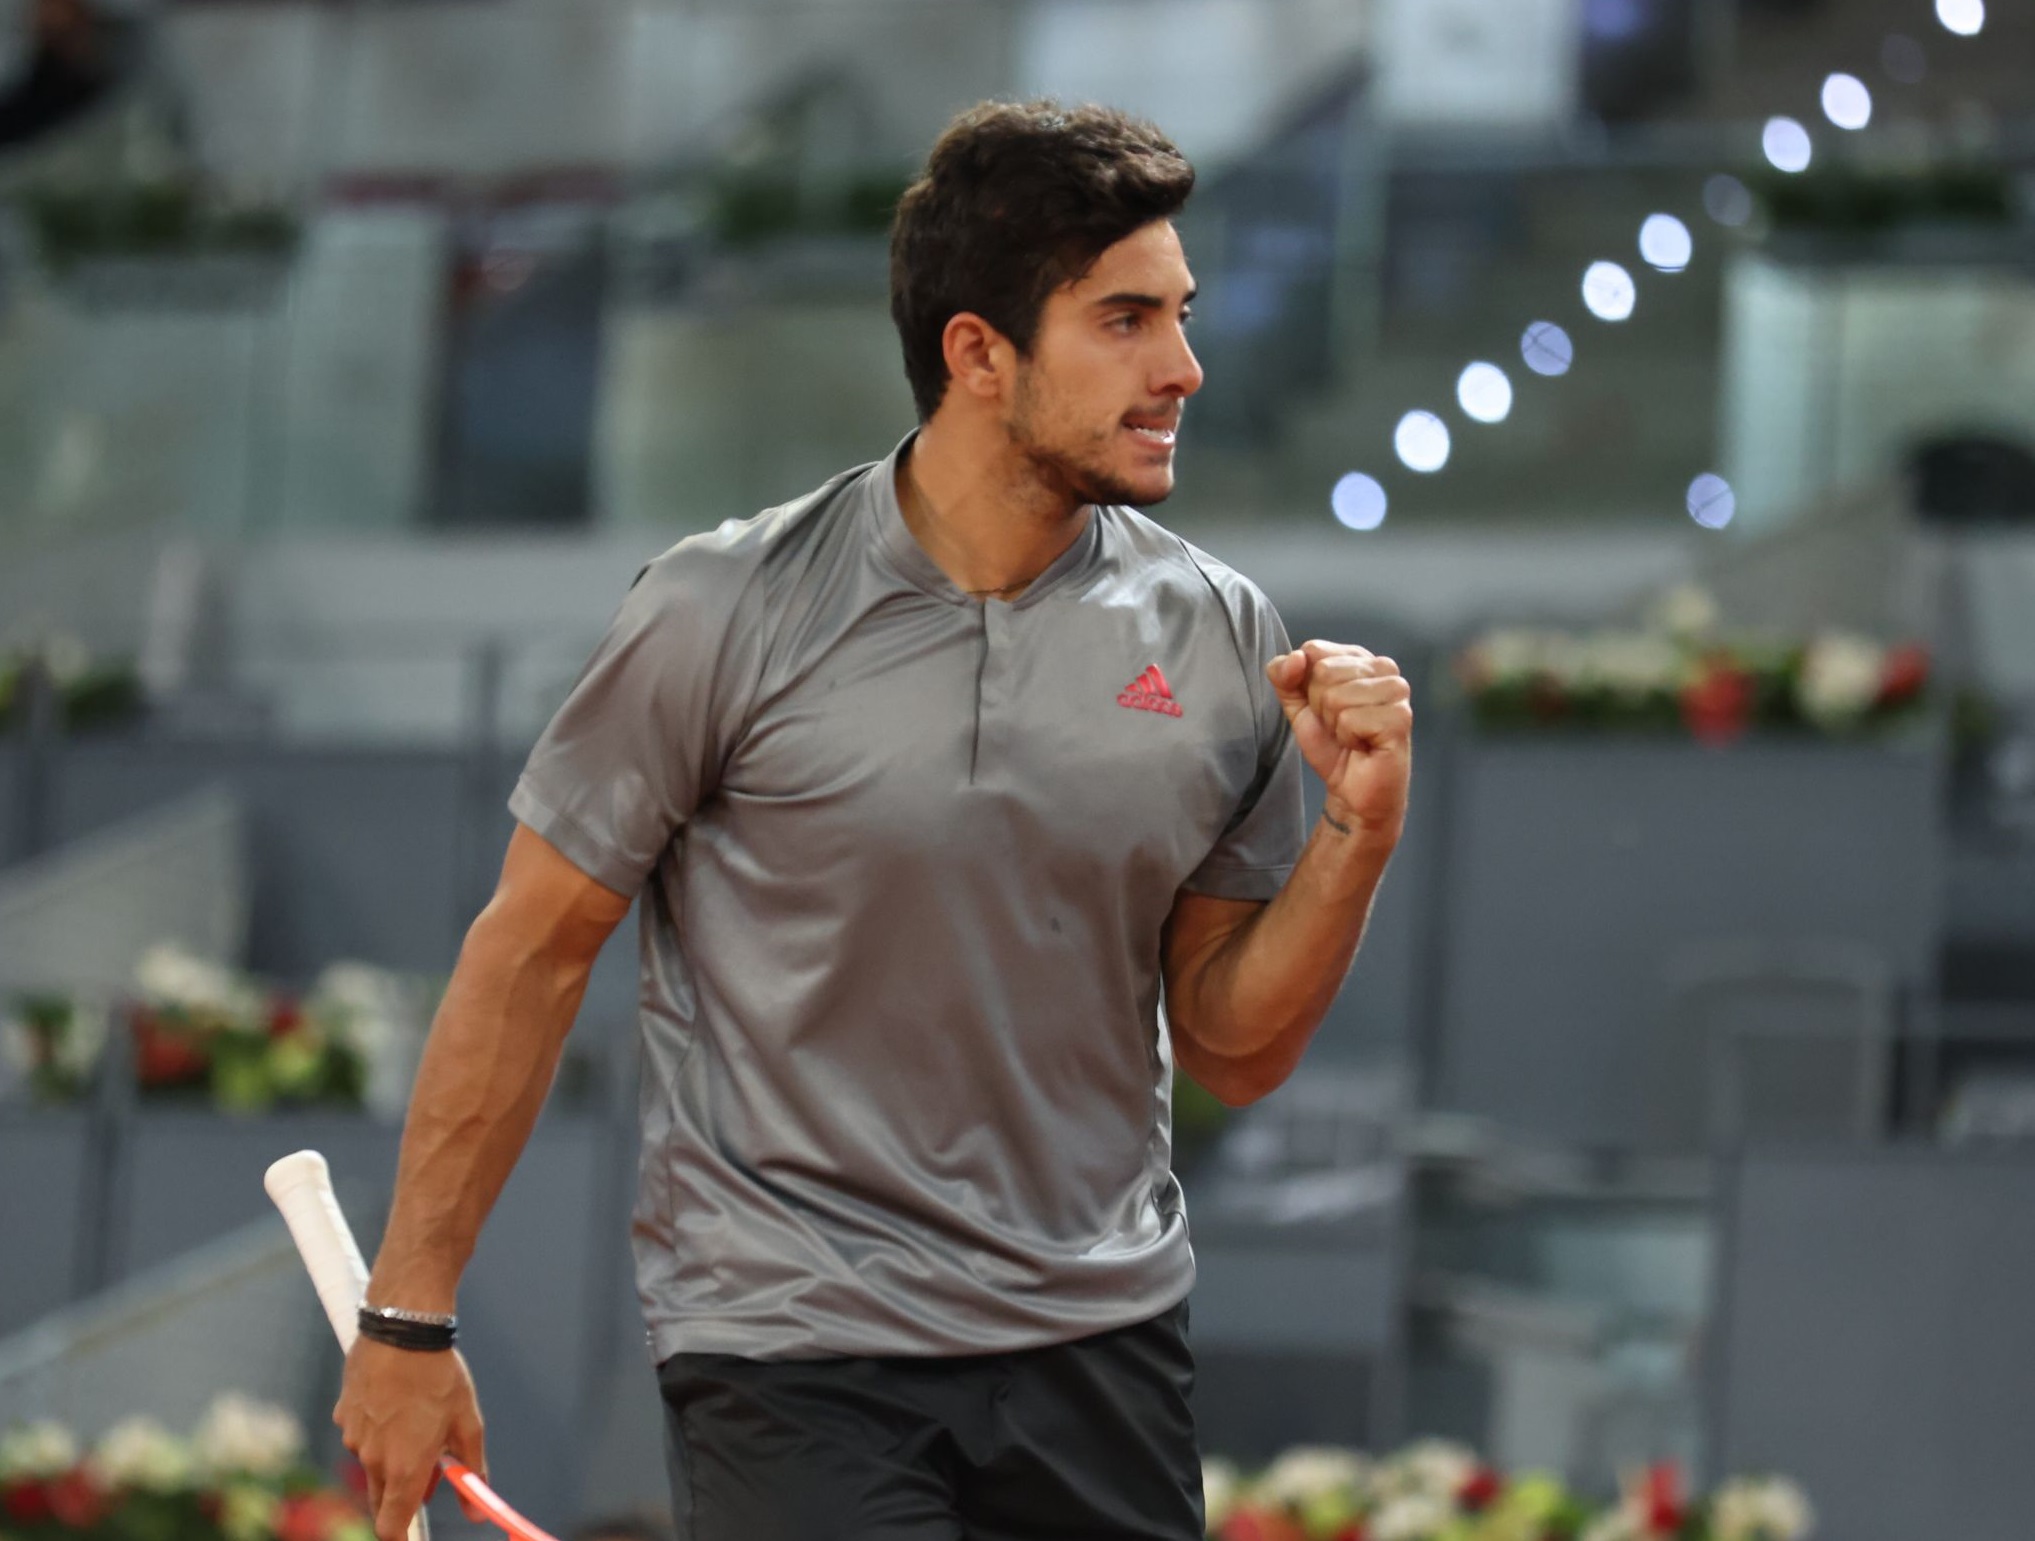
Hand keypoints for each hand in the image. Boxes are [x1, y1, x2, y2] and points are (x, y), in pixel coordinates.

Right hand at [336, 1341, 487, 1540]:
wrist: (402, 1330)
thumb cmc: (439, 1376)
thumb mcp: (467, 1422)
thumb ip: (471, 1470)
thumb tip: (476, 1510)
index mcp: (404, 1468)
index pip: (391, 1526)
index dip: (401, 1538)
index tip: (411, 1538)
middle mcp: (373, 1460)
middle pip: (382, 1498)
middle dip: (402, 1496)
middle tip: (429, 1473)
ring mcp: (353, 1438)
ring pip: (373, 1463)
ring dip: (392, 1457)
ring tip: (418, 1421)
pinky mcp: (343, 1416)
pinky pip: (361, 1434)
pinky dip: (377, 1430)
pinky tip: (395, 1401)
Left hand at [1267, 640, 1412, 844]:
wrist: (1351, 790)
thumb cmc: (1331, 745)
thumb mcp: (1298, 706)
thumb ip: (1284, 676)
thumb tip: (1295, 657)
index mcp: (1360, 658)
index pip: (1313, 650)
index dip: (1306, 686)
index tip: (1323, 709)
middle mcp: (1384, 667)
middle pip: (1323, 671)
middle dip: (1320, 707)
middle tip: (1340, 727)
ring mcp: (1396, 691)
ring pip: (1335, 696)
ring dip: (1335, 725)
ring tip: (1352, 736)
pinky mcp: (1400, 717)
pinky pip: (1350, 719)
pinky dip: (1348, 738)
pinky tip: (1363, 745)